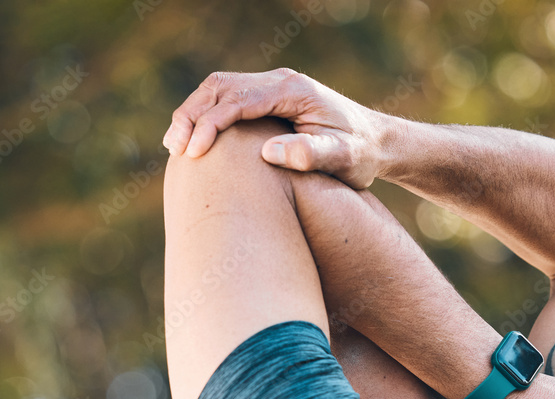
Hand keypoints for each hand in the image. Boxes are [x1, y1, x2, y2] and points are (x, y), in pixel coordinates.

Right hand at [162, 68, 386, 188]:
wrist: (378, 143)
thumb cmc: (362, 155)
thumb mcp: (344, 159)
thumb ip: (310, 155)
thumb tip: (268, 152)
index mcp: (294, 91)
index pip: (239, 100)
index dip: (212, 124)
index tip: (195, 153)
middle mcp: (280, 82)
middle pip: (221, 87)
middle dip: (192, 116)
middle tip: (176, 150)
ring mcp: (273, 88)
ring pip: (219, 89)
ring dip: (193, 113)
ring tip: (176, 147)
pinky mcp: (269, 100)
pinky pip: (228, 99)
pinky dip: (205, 115)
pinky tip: (194, 141)